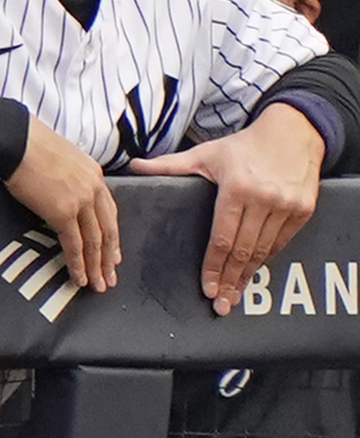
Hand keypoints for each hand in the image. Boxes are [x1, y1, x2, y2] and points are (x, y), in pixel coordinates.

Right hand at [6, 116, 119, 291]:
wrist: (16, 141)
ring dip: (96, 266)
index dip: (112, 235)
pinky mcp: (63, 212)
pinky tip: (79, 277)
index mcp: (95, 175)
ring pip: (95, 241)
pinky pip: (74, 244)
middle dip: (109, 257)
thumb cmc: (29, 145)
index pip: (108, 211)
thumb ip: (68, 176)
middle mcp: (94, 189)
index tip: (113, 253)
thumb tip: (59, 189)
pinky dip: (77, 263)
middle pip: (108, 230)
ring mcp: (81, 201)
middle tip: (110, 277)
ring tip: (98, 284)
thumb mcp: (60, 158)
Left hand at [128, 105, 324, 314]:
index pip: (222, 237)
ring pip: (264, 250)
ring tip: (234, 297)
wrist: (294, 132)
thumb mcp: (205, 153)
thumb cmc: (243, 146)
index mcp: (236, 188)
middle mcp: (264, 199)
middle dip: (230, 281)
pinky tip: (253, 273)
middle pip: (243, 250)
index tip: (206, 288)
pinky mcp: (304, 210)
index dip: (213, 266)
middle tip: (220, 305)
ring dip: (248, 276)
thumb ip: (169, 165)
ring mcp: (287, 206)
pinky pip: (282, 242)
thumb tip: (133, 165)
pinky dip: (266, 259)